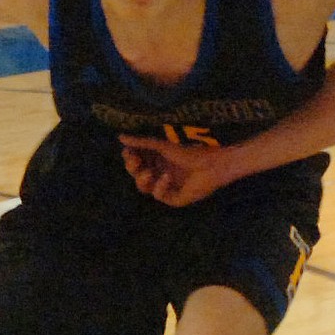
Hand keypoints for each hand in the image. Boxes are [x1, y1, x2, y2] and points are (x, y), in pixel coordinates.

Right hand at [120, 135, 235, 205]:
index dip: (129, 158)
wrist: (214, 162)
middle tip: (134, 161)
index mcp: (156, 159)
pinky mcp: (175, 198)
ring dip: (143, 180)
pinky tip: (166, 177)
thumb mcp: (163, 145)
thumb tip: (120, 136)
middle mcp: (159, 172)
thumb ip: (142, 142)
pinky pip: (160, 196)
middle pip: (136, 174)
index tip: (127, 152)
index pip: (135, 161)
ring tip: (149, 172)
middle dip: (133, 168)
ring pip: (145, 187)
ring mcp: (167, 186)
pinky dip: (161, 187)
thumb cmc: (190, 149)